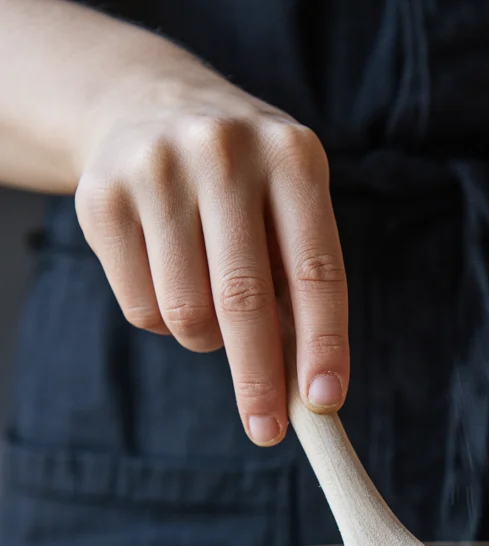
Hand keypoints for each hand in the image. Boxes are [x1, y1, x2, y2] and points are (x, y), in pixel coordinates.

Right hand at [74, 67, 347, 444]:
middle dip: (259, 379)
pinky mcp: (102, 197)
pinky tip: (169, 279)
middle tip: (269, 431)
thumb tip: (308, 389)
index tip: (324, 403)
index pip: (316, 273)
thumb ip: (301, 286)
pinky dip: (163, 322)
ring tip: (213, 307)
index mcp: (292, 157)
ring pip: (186, 312)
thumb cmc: (245, 187)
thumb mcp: (291, 208)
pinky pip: (142, 308)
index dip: (322, 345)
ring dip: (207, 340)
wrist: (151, 109)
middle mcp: (224, 153)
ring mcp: (156, 169)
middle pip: (243, 299)